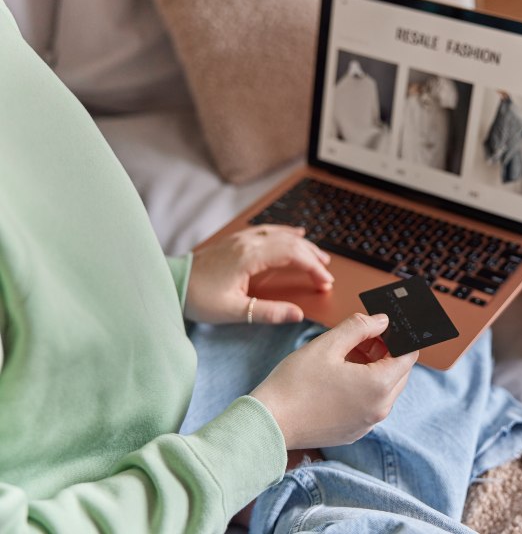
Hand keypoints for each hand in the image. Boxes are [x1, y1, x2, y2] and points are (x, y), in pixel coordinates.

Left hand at [185, 225, 332, 323]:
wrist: (171, 284)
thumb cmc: (198, 298)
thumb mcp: (234, 311)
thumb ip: (268, 312)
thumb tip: (297, 314)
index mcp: (249, 257)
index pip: (293, 255)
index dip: (313, 267)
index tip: (324, 282)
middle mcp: (248, 243)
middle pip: (291, 243)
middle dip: (313, 258)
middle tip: (326, 275)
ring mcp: (242, 239)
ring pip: (281, 235)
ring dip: (303, 245)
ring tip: (320, 257)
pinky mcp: (236, 241)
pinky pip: (269, 231)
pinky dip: (286, 233)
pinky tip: (295, 234)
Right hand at [251, 313, 417, 448]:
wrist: (269, 423)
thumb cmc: (295, 383)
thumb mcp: (327, 344)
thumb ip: (359, 327)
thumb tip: (382, 320)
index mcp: (379, 386)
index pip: (409, 355)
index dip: (399, 337)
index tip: (382, 327)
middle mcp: (379, 409)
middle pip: (399, 372)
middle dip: (385, 351)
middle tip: (361, 337)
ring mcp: (367, 423)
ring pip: (384, 389)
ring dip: (373, 369)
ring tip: (345, 355)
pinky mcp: (354, 432)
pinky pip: (369, 404)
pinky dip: (363, 388)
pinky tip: (338, 377)